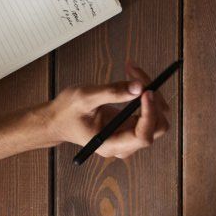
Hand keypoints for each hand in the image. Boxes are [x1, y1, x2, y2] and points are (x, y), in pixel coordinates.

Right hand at [47, 61, 171, 161]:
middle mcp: (125, 143)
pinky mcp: (131, 124)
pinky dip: (145, 91)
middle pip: (157, 126)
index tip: (146, 92)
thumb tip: (139, 87)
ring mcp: (129, 134)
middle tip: (137, 75)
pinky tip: (132, 76)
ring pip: (157, 116)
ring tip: (132, 70)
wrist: (58, 119)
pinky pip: (149, 109)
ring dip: (150, 91)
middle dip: (152, 99)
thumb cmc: (66, 112)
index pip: (143, 136)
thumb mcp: (85, 98)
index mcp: (112, 144)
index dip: (150, 114)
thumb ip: (112, 92)